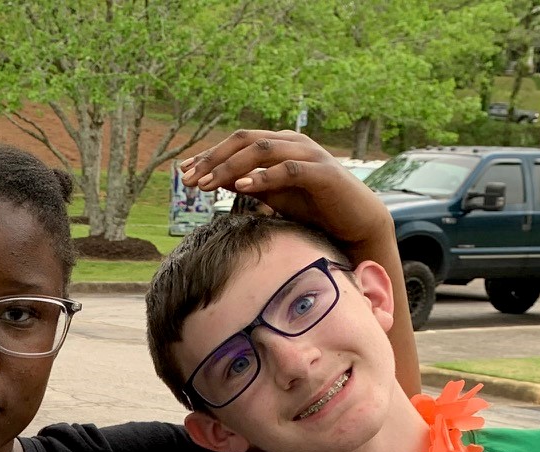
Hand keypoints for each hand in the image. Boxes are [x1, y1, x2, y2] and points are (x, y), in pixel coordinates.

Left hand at [180, 130, 389, 246]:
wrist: (355, 221)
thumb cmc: (314, 207)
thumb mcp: (273, 195)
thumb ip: (248, 183)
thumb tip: (216, 179)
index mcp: (279, 145)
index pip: (238, 143)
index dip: (209, 156)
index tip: (184, 173)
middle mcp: (292, 143)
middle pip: (245, 141)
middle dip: (214, 159)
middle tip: (190, 180)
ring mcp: (308, 154)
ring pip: (263, 151)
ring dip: (231, 167)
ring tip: (208, 185)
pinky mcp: (322, 173)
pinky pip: (289, 169)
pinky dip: (264, 176)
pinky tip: (243, 187)